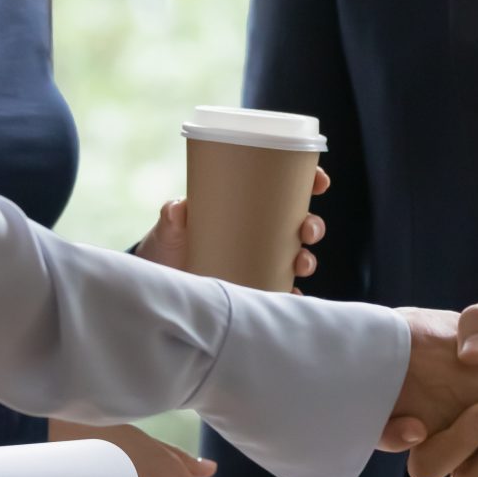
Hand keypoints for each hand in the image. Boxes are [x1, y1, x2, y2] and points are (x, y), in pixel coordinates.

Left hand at [136, 167, 331, 289]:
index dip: (309, 182)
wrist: (158, 284)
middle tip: (307, 230)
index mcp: (246, 208)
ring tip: (301, 263)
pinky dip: (291, 295)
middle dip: (313, 225)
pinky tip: (291, 295)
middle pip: (300, 224)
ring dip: (308, 259)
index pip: (285, 190)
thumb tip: (176, 208)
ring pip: (298, 257)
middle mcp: (259, 234)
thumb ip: (172, 216)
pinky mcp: (255, 289)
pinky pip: (282, 292)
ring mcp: (260, 262)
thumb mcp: (168, 229)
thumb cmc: (166, 248)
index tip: (319, 181)